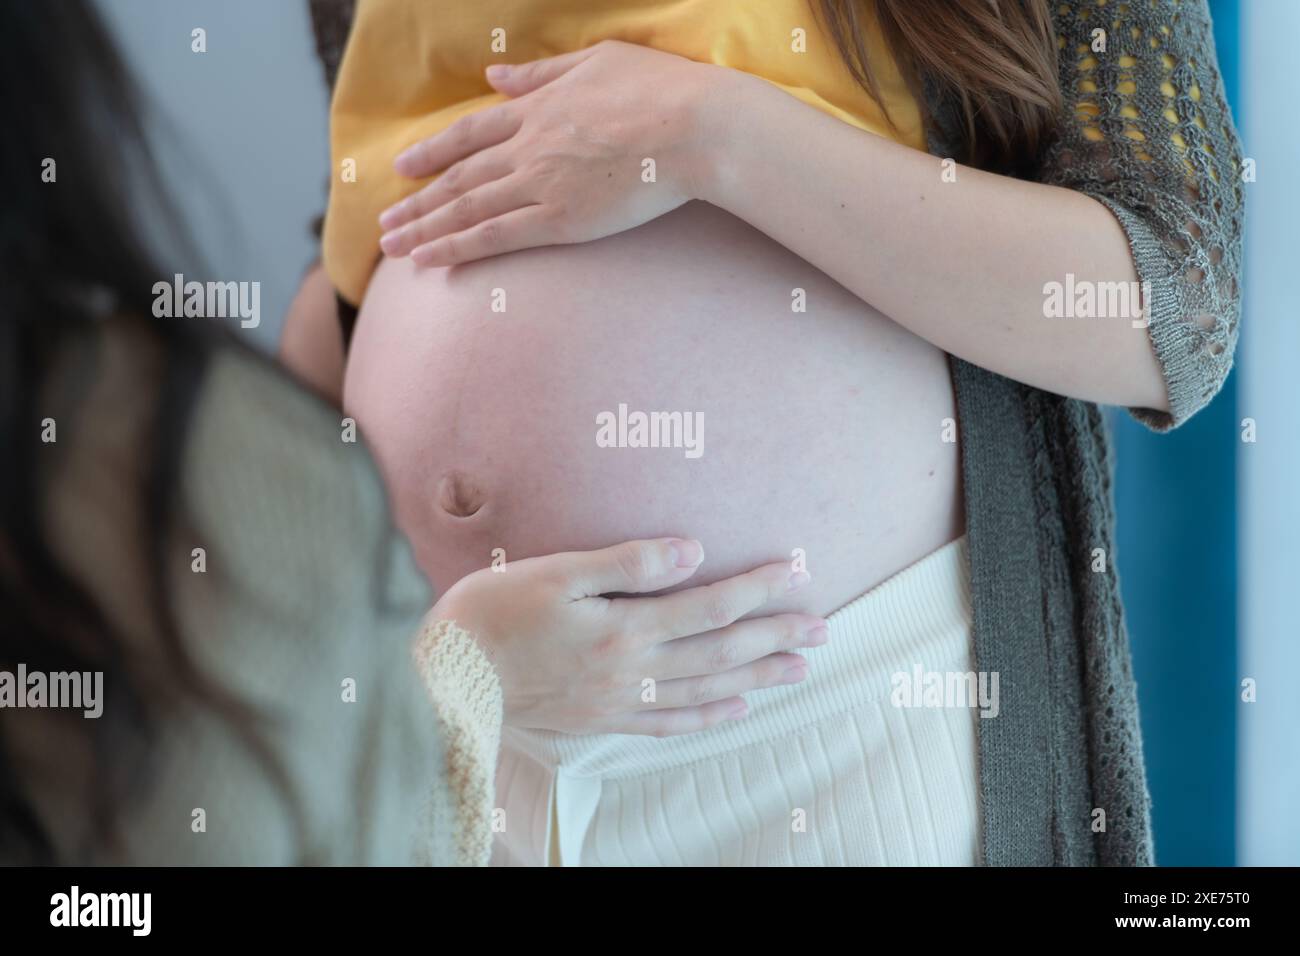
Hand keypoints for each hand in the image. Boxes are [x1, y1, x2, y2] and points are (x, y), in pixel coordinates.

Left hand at [377, 40, 728, 266]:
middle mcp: (527, 147)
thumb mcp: (595, 61)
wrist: (693, 127)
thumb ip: (540, 73)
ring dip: (424, 228)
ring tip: (392, 247)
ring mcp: (540, 184)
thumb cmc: (659, 89)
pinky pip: (495, 236)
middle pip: (459, 177)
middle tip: (384, 221)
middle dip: (416, 200)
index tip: (403, 168)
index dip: (433, 152)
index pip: (470, 133)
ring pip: (467, 209)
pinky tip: (428, 259)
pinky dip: (456, 247)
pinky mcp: (560, 220)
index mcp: (537, 108)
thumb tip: (495, 76)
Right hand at [430, 538, 825, 736]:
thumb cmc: (494, 613)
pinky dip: (708, 719)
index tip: (798, 572)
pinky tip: (734, 711)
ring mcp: (619, 701)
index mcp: (625, 628)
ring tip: (799, 669)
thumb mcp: (557, 571)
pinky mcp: (602, 721)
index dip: (757, 589)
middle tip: (823, 629)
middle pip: (721, 653)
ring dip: (757, 679)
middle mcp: (632, 670)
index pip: (710, 606)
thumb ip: (629, 563)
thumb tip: (693, 552)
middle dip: (775, 638)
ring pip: (705, 691)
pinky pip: (668, 724)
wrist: (448, 679)